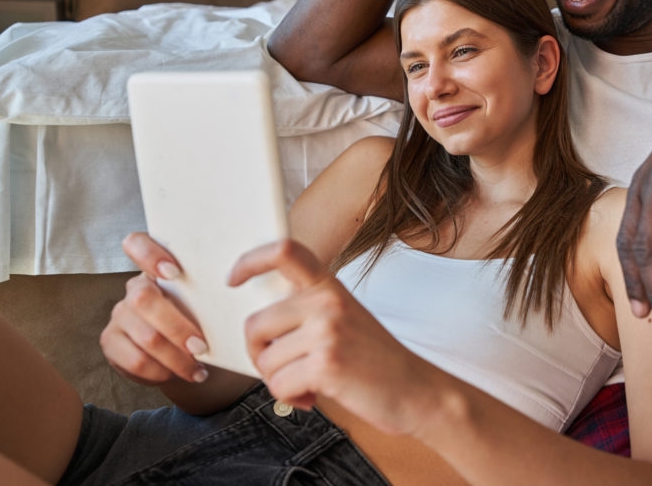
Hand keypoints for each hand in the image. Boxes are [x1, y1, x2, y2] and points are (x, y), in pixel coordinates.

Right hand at [100, 233, 209, 384]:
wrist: (189, 355)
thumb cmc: (204, 321)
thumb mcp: (207, 302)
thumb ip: (210, 288)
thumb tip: (240, 279)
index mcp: (157, 269)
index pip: (137, 244)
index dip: (149, 254)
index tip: (174, 272)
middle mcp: (134, 289)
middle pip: (144, 299)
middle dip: (177, 327)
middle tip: (202, 346)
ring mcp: (119, 315)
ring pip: (146, 337)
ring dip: (176, 358)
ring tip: (198, 368)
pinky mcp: (111, 342)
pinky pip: (136, 361)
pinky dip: (162, 372)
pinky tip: (180, 374)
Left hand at [230, 240, 440, 435]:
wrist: (419, 390)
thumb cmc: (376, 360)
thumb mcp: (346, 318)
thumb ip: (308, 311)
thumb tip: (256, 323)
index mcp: (330, 286)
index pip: (285, 251)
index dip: (251, 261)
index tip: (233, 279)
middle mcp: (327, 301)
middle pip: (255, 325)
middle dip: (260, 356)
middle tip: (285, 369)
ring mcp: (327, 331)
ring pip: (265, 361)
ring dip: (279, 382)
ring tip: (309, 384)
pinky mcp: (326, 364)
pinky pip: (277, 386)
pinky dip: (290, 399)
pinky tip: (314, 397)